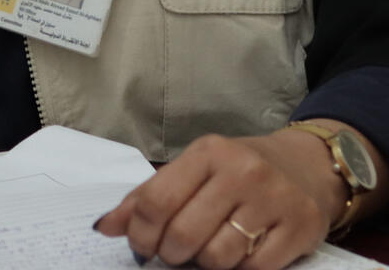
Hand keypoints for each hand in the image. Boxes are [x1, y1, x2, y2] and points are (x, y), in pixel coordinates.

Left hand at [94, 129, 347, 267]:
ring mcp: (272, 200)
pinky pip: (255, 269)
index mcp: (207, 152)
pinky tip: (238, 255)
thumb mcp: (194, 168)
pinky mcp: (300, 228)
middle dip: (170, 254)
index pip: (156, 200)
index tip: (139, 247)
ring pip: (218, 257)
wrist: (306, 166)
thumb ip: (150, 196)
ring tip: (206, 251)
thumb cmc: (237, 169)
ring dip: (205, 264)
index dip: (139, 233)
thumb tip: (104, 227)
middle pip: (184, 233)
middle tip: (173, 254)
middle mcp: (240, 171)